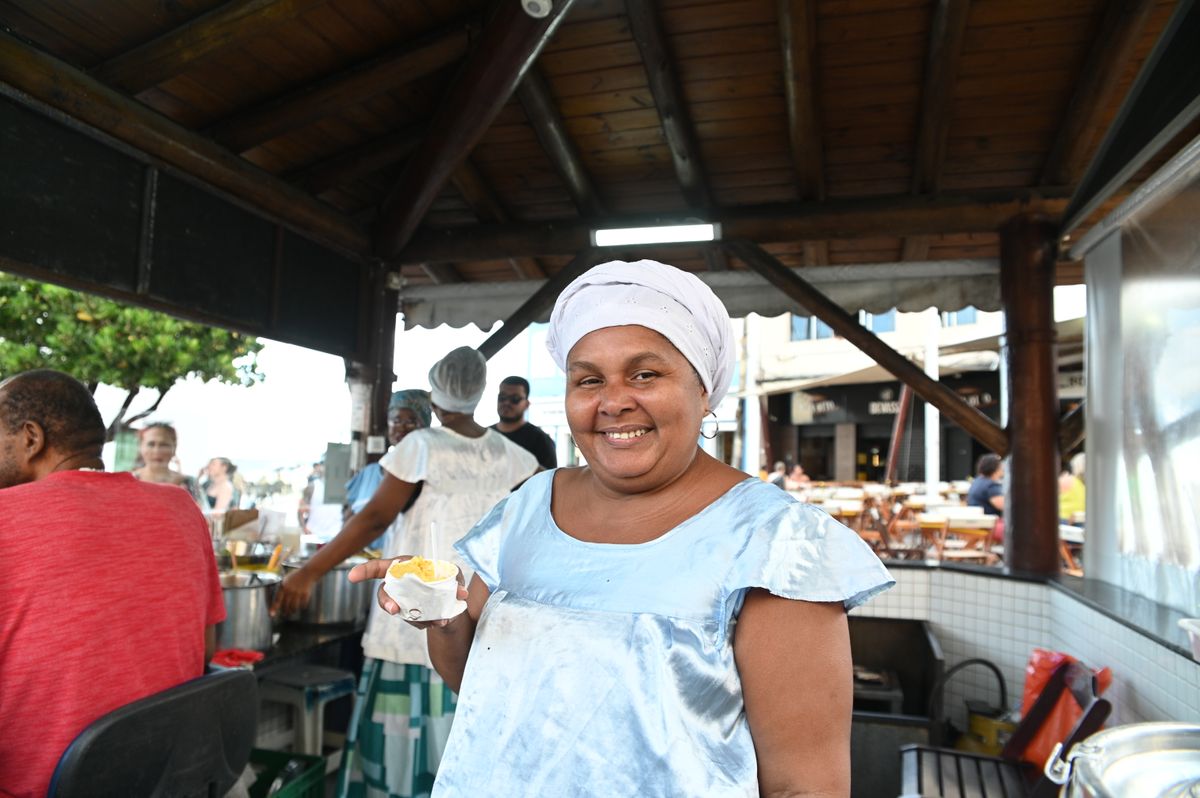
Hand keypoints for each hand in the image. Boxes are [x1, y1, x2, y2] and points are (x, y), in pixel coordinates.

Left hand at [271, 569, 315, 616]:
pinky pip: (302, 605)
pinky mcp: (305, 595)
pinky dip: (301, 607)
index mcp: (284, 587)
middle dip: (285, 611)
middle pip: (286, 605)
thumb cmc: (295, 576)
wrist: (308, 573)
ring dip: (292, 611)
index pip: (277, 600)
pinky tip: (301, 606)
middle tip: (285, 614)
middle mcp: (290, 591)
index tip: (272, 614)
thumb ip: (281, 589)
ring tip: (292, 612)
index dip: (274, 608)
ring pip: (294, 607)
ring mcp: (298, 593)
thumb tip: (278, 600)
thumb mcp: (286, 580)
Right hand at [348, 556, 467, 628]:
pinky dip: (425, 623)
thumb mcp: (454, 575)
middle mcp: (399, 584)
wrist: (453, 604)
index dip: (364, 570)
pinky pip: (411, 621)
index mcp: (405, 567)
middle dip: (386, 602)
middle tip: (395, 610)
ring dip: (415, 618)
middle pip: (383, 592)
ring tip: (438, 620)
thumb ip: (455, 579)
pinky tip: (439, 622)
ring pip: (399, 610)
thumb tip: (459, 593)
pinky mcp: (409, 615)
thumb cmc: (449, 582)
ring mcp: (402, 601)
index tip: (352, 577)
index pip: (379, 567)